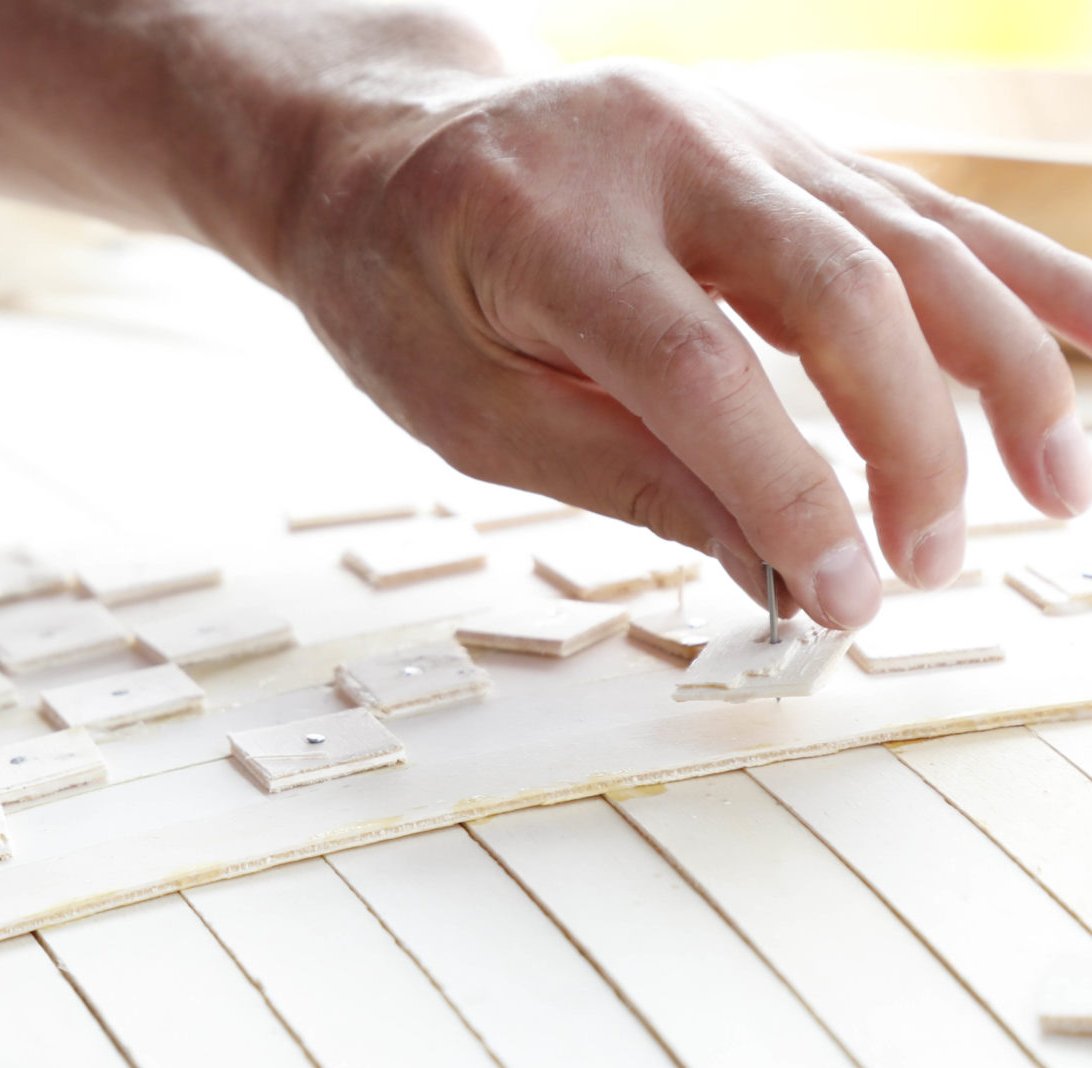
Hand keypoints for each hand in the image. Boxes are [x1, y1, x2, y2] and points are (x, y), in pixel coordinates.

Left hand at [269, 58, 1091, 626]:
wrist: (385, 147)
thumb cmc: (403, 288)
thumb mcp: (468, 408)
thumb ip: (627, 477)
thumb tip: (781, 576)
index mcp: (546, 224)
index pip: (700, 366)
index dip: (789, 486)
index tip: (845, 593)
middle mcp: (663, 151)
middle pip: (837, 289)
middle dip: (911, 440)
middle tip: (927, 565)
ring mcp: (740, 132)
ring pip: (911, 240)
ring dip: (1004, 369)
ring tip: (1059, 492)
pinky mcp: (789, 145)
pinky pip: (925, 208)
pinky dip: (1023, 276)